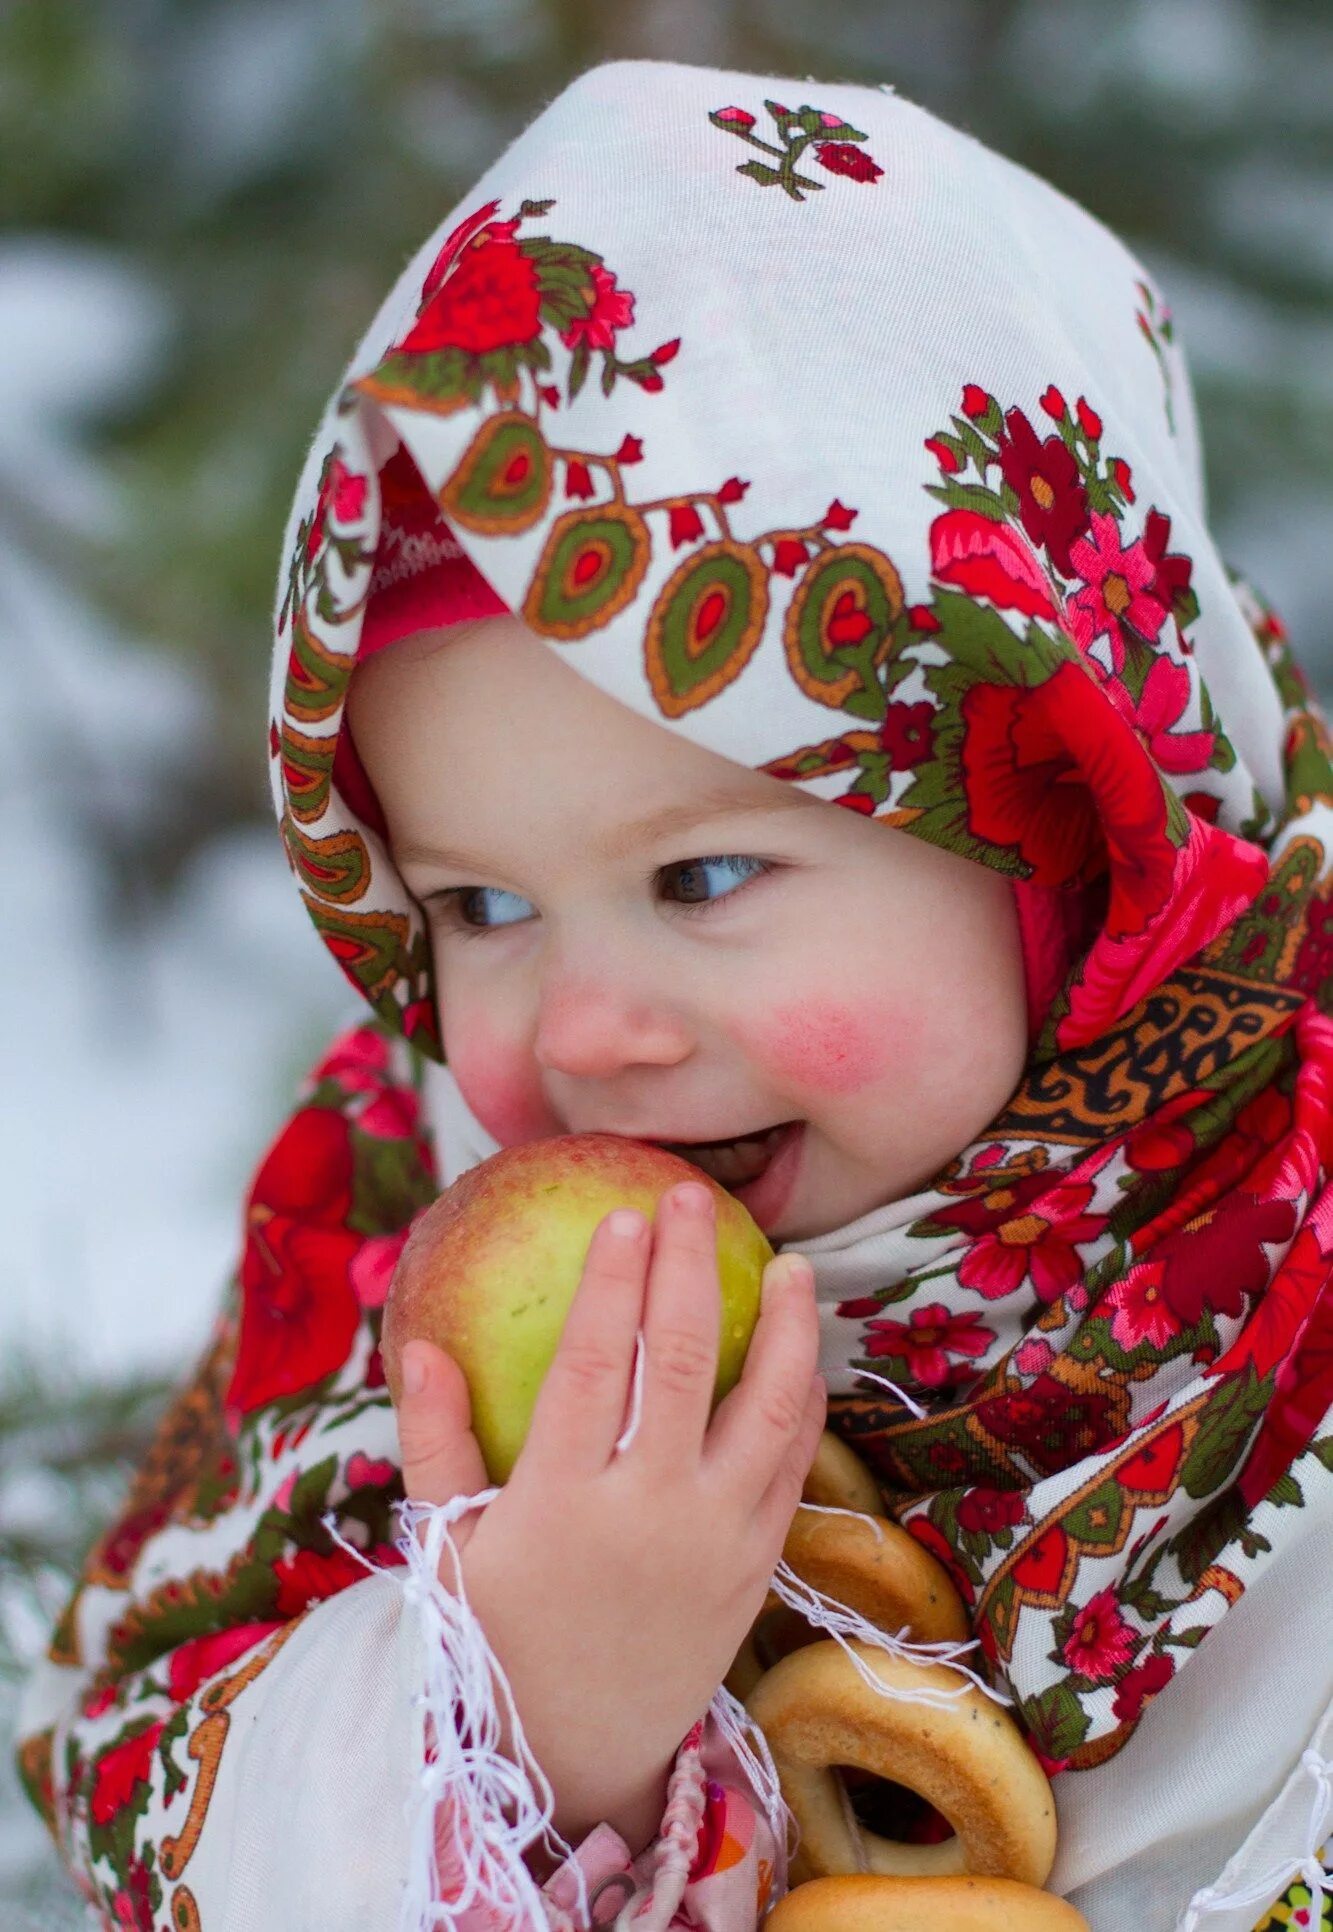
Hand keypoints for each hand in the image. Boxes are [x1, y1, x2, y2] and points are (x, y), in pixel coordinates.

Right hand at [392, 1179, 825, 1857]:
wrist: (576, 1757)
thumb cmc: (494, 1641)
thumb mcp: (448, 1548)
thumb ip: (437, 1444)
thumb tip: (417, 1345)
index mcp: (561, 1504)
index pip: (595, 1365)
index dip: (612, 1282)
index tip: (622, 1213)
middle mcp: (649, 1516)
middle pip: (685, 1362)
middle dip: (690, 1267)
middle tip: (692, 1197)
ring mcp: (715, 1543)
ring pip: (769, 1409)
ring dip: (787, 1327)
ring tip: (790, 1264)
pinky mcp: (755, 1569)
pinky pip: (793, 1469)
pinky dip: (803, 1403)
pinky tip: (804, 1353)